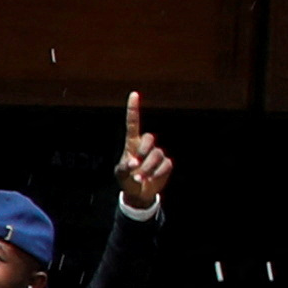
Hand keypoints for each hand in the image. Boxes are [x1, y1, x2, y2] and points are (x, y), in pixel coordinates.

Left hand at [114, 89, 171, 213]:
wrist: (139, 193)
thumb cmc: (126, 180)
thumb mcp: (120, 174)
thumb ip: (124, 167)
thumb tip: (134, 162)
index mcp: (132, 144)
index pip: (133, 123)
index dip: (134, 109)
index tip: (134, 94)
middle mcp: (145, 146)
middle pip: (149, 138)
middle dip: (143, 151)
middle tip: (136, 165)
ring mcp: (157, 154)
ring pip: (157, 154)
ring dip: (148, 168)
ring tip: (141, 177)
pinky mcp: (166, 163)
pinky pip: (165, 164)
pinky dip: (157, 173)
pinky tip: (151, 178)